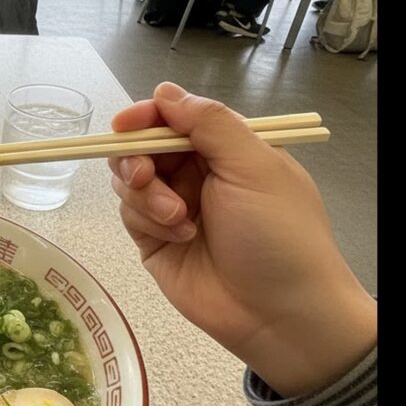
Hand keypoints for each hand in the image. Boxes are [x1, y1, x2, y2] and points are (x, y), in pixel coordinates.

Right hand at [109, 83, 375, 398]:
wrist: (278, 314)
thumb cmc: (278, 235)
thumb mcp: (253, 166)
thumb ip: (208, 123)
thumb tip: (164, 92)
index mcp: (228, 150)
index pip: (176, 118)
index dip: (147, 116)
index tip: (126, 124)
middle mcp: (198, 175)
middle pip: (144, 147)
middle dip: (138, 158)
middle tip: (145, 175)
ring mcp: (173, 208)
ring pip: (131, 181)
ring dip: (146, 194)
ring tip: (177, 217)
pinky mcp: (155, 241)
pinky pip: (130, 215)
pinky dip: (147, 220)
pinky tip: (180, 236)